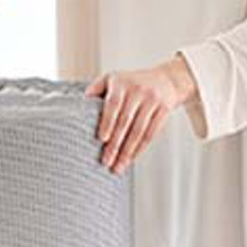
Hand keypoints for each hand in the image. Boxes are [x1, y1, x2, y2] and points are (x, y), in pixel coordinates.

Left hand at [85, 55, 197, 173]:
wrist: (166, 80)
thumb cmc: (132, 83)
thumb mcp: (113, 79)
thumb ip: (97, 89)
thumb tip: (80, 102)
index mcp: (121, 83)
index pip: (113, 104)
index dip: (107, 122)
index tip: (101, 139)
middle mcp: (138, 89)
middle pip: (125, 121)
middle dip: (115, 144)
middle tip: (106, 161)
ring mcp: (152, 99)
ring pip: (138, 131)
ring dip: (127, 152)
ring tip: (118, 167)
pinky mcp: (164, 109)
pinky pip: (151, 133)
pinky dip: (141, 149)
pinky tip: (132, 159)